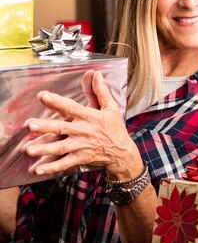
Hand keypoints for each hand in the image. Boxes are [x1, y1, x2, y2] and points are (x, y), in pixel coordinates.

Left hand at [23, 70, 140, 179]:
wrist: (122, 153)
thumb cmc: (115, 128)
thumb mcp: (111, 108)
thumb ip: (100, 91)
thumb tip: (96, 73)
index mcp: (90, 117)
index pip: (71, 107)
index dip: (57, 102)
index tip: (43, 96)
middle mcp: (84, 131)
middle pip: (62, 128)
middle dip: (46, 127)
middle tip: (30, 125)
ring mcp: (81, 146)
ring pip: (60, 147)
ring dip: (44, 149)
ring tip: (29, 149)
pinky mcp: (81, 158)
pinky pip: (65, 163)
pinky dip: (52, 167)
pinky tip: (38, 169)